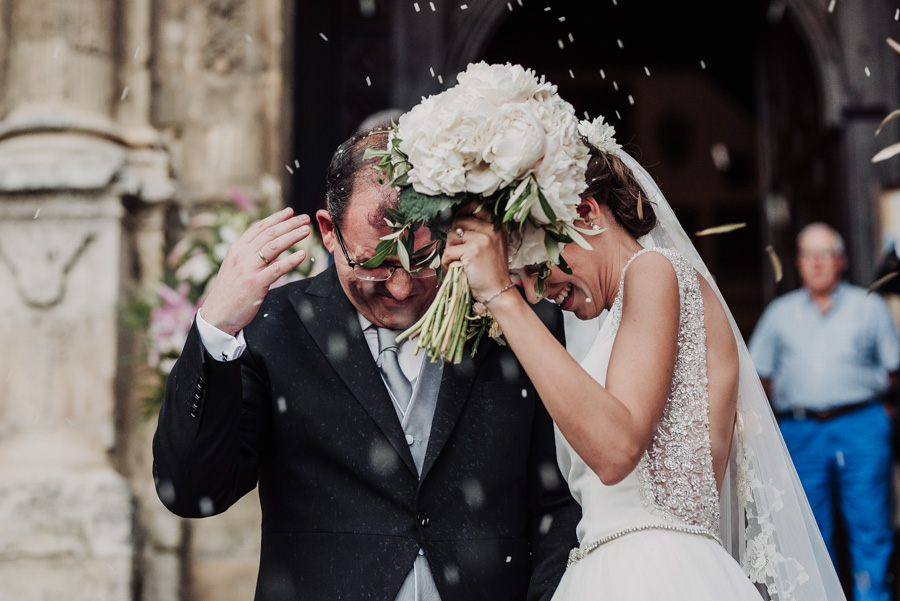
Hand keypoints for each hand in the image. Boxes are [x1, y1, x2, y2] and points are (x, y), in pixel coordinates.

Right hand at [201, 208, 310, 335]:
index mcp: (237, 249)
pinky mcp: (256, 284)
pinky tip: (302, 255)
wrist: (217, 314)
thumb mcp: (234, 267)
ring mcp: (249, 269)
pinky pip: (277, 269)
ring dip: (292, 236)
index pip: (259, 228)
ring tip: (306, 231)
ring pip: (274, 246)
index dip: (276, 218)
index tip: (290, 212)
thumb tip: (267, 245)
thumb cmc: (229, 292)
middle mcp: (242, 255)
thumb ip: (248, 255)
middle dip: (289, 224)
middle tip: (304, 218)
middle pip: (269, 234)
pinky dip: (291, 261)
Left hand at [442, 204, 513, 302]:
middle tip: (459, 251)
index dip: (463, 211)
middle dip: (453, 236)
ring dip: (450, 249)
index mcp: (496, 225)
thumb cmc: (491, 270)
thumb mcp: (493, 244)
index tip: (458, 222)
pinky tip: (455, 268)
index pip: (476, 206)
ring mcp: (482, 239)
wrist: (498, 291)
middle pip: (458, 221)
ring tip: (460, 260)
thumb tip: (456, 218)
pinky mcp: (472, 251)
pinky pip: (448, 252)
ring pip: (451, 235)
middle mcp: (491, 229)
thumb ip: (480, 230)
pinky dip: (447, 262)